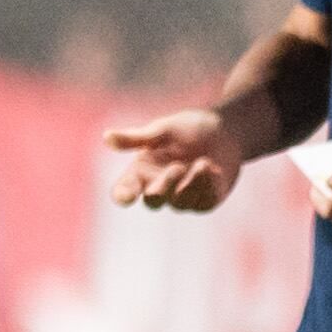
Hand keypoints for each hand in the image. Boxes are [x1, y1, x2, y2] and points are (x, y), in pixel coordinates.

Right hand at [103, 108, 246, 213]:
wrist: (225, 131)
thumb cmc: (187, 128)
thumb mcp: (162, 130)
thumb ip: (137, 138)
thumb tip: (106, 137)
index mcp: (141, 171)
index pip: (125, 190)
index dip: (124, 195)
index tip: (127, 197)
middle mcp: (158, 188)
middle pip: (153, 201)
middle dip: (165, 185)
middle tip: (178, 166)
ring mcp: (182, 198)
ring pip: (180, 203)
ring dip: (191, 183)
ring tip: (203, 162)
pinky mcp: (205, 201)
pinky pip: (203, 203)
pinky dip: (208, 185)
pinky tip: (214, 168)